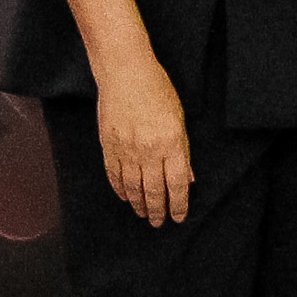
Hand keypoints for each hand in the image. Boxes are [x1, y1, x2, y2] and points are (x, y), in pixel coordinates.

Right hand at [95, 60, 192, 225]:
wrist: (125, 73)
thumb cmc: (158, 91)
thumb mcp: (179, 119)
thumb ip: (183, 151)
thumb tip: (188, 178)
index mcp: (171, 143)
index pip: (176, 184)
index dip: (178, 204)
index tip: (178, 217)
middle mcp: (149, 151)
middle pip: (154, 190)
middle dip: (158, 210)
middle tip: (159, 223)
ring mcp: (126, 149)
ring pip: (133, 187)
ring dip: (139, 204)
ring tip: (143, 214)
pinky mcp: (108, 145)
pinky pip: (114, 175)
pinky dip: (119, 189)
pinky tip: (125, 197)